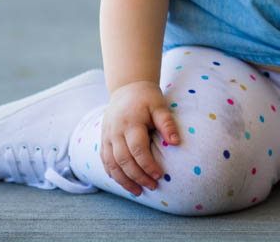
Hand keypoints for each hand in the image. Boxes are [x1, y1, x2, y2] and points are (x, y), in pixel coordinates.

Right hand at [100, 80, 181, 195]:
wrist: (127, 88)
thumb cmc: (147, 98)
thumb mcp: (160, 106)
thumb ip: (167, 123)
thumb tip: (176, 142)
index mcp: (130, 122)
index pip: (137, 149)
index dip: (148, 164)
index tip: (160, 175)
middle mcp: (115, 131)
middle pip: (123, 160)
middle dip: (137, 176)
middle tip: (152, 186)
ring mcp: (107, 136)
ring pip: (111, 164)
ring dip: (123, 180)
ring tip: (137, 191)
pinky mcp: (103, 139)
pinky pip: (105, 160)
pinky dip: (113, 174)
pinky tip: (123, 182)